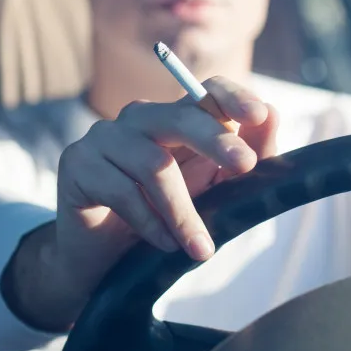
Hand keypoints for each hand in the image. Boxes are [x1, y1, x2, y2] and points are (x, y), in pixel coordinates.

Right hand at [56, 75, 277, 271]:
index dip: (234, 98)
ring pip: (154, 164)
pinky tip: (163, 244)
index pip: (206, 92)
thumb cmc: (162, 219)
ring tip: (200, 248)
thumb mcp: (210, 192)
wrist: (101, 259)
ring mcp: (104, 137)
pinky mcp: (77, 164)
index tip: (259, 116)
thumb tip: (273, 116)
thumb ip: (242, 160)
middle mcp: (139, 119)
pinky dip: (149, 223)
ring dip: (182, 212)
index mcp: (175, 119)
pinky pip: (121, 190)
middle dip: (217, 141)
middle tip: (245, 166)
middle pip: (181, 117)